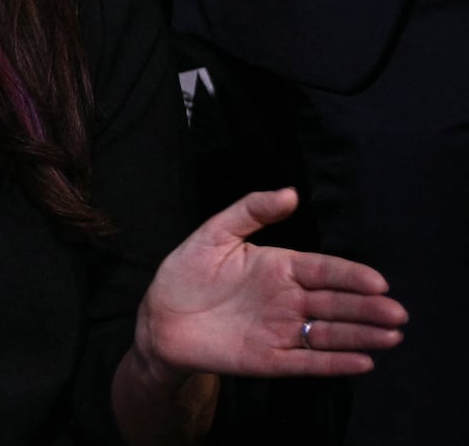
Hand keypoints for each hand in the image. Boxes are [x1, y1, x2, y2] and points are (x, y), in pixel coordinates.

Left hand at [137, 188, 406, 378]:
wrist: (159, 318)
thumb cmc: (186, 273)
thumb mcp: (214, 234)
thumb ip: (251, 211)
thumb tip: (290, 192)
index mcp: (280, 267)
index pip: (325, 270)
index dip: (352, 276)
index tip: (378, 282)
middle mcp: (288, 300)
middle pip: (336, 304)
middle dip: (367, 308)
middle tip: (396, 313)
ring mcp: (281, 330)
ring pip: (329, 334)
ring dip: (361, 336)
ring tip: (390, 336)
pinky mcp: (269, 359)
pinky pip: (306, 361)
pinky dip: (333, 363)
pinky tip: (361, 362)